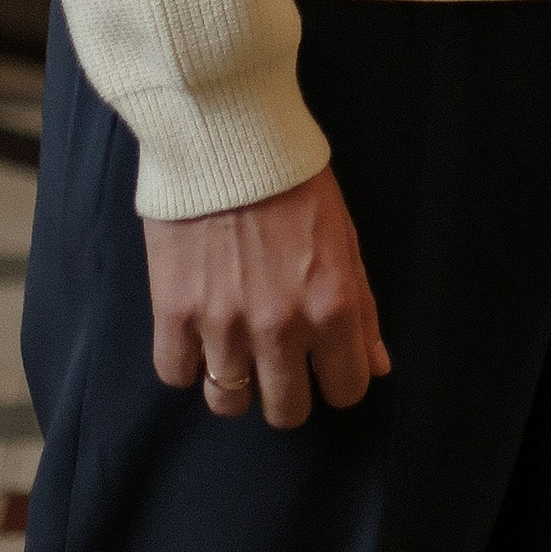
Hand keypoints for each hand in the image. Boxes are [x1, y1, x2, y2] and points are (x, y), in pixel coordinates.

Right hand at [144, 163, 389, 428]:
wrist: (228, 139)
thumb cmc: (295, 182)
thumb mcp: (345, 239)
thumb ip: (362, 309)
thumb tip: (376, 367)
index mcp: (331, 307)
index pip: (345, 391)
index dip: (337, 379)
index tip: (325, 363)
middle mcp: (280, 328)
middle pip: (287, 412)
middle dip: (287, 390)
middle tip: (279, 359)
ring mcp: (223, 326)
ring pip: (229, 404)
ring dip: (235, 382)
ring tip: (235, 348)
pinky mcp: (174, 314)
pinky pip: (176, 375)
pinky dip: (186, 363)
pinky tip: (197, 335)